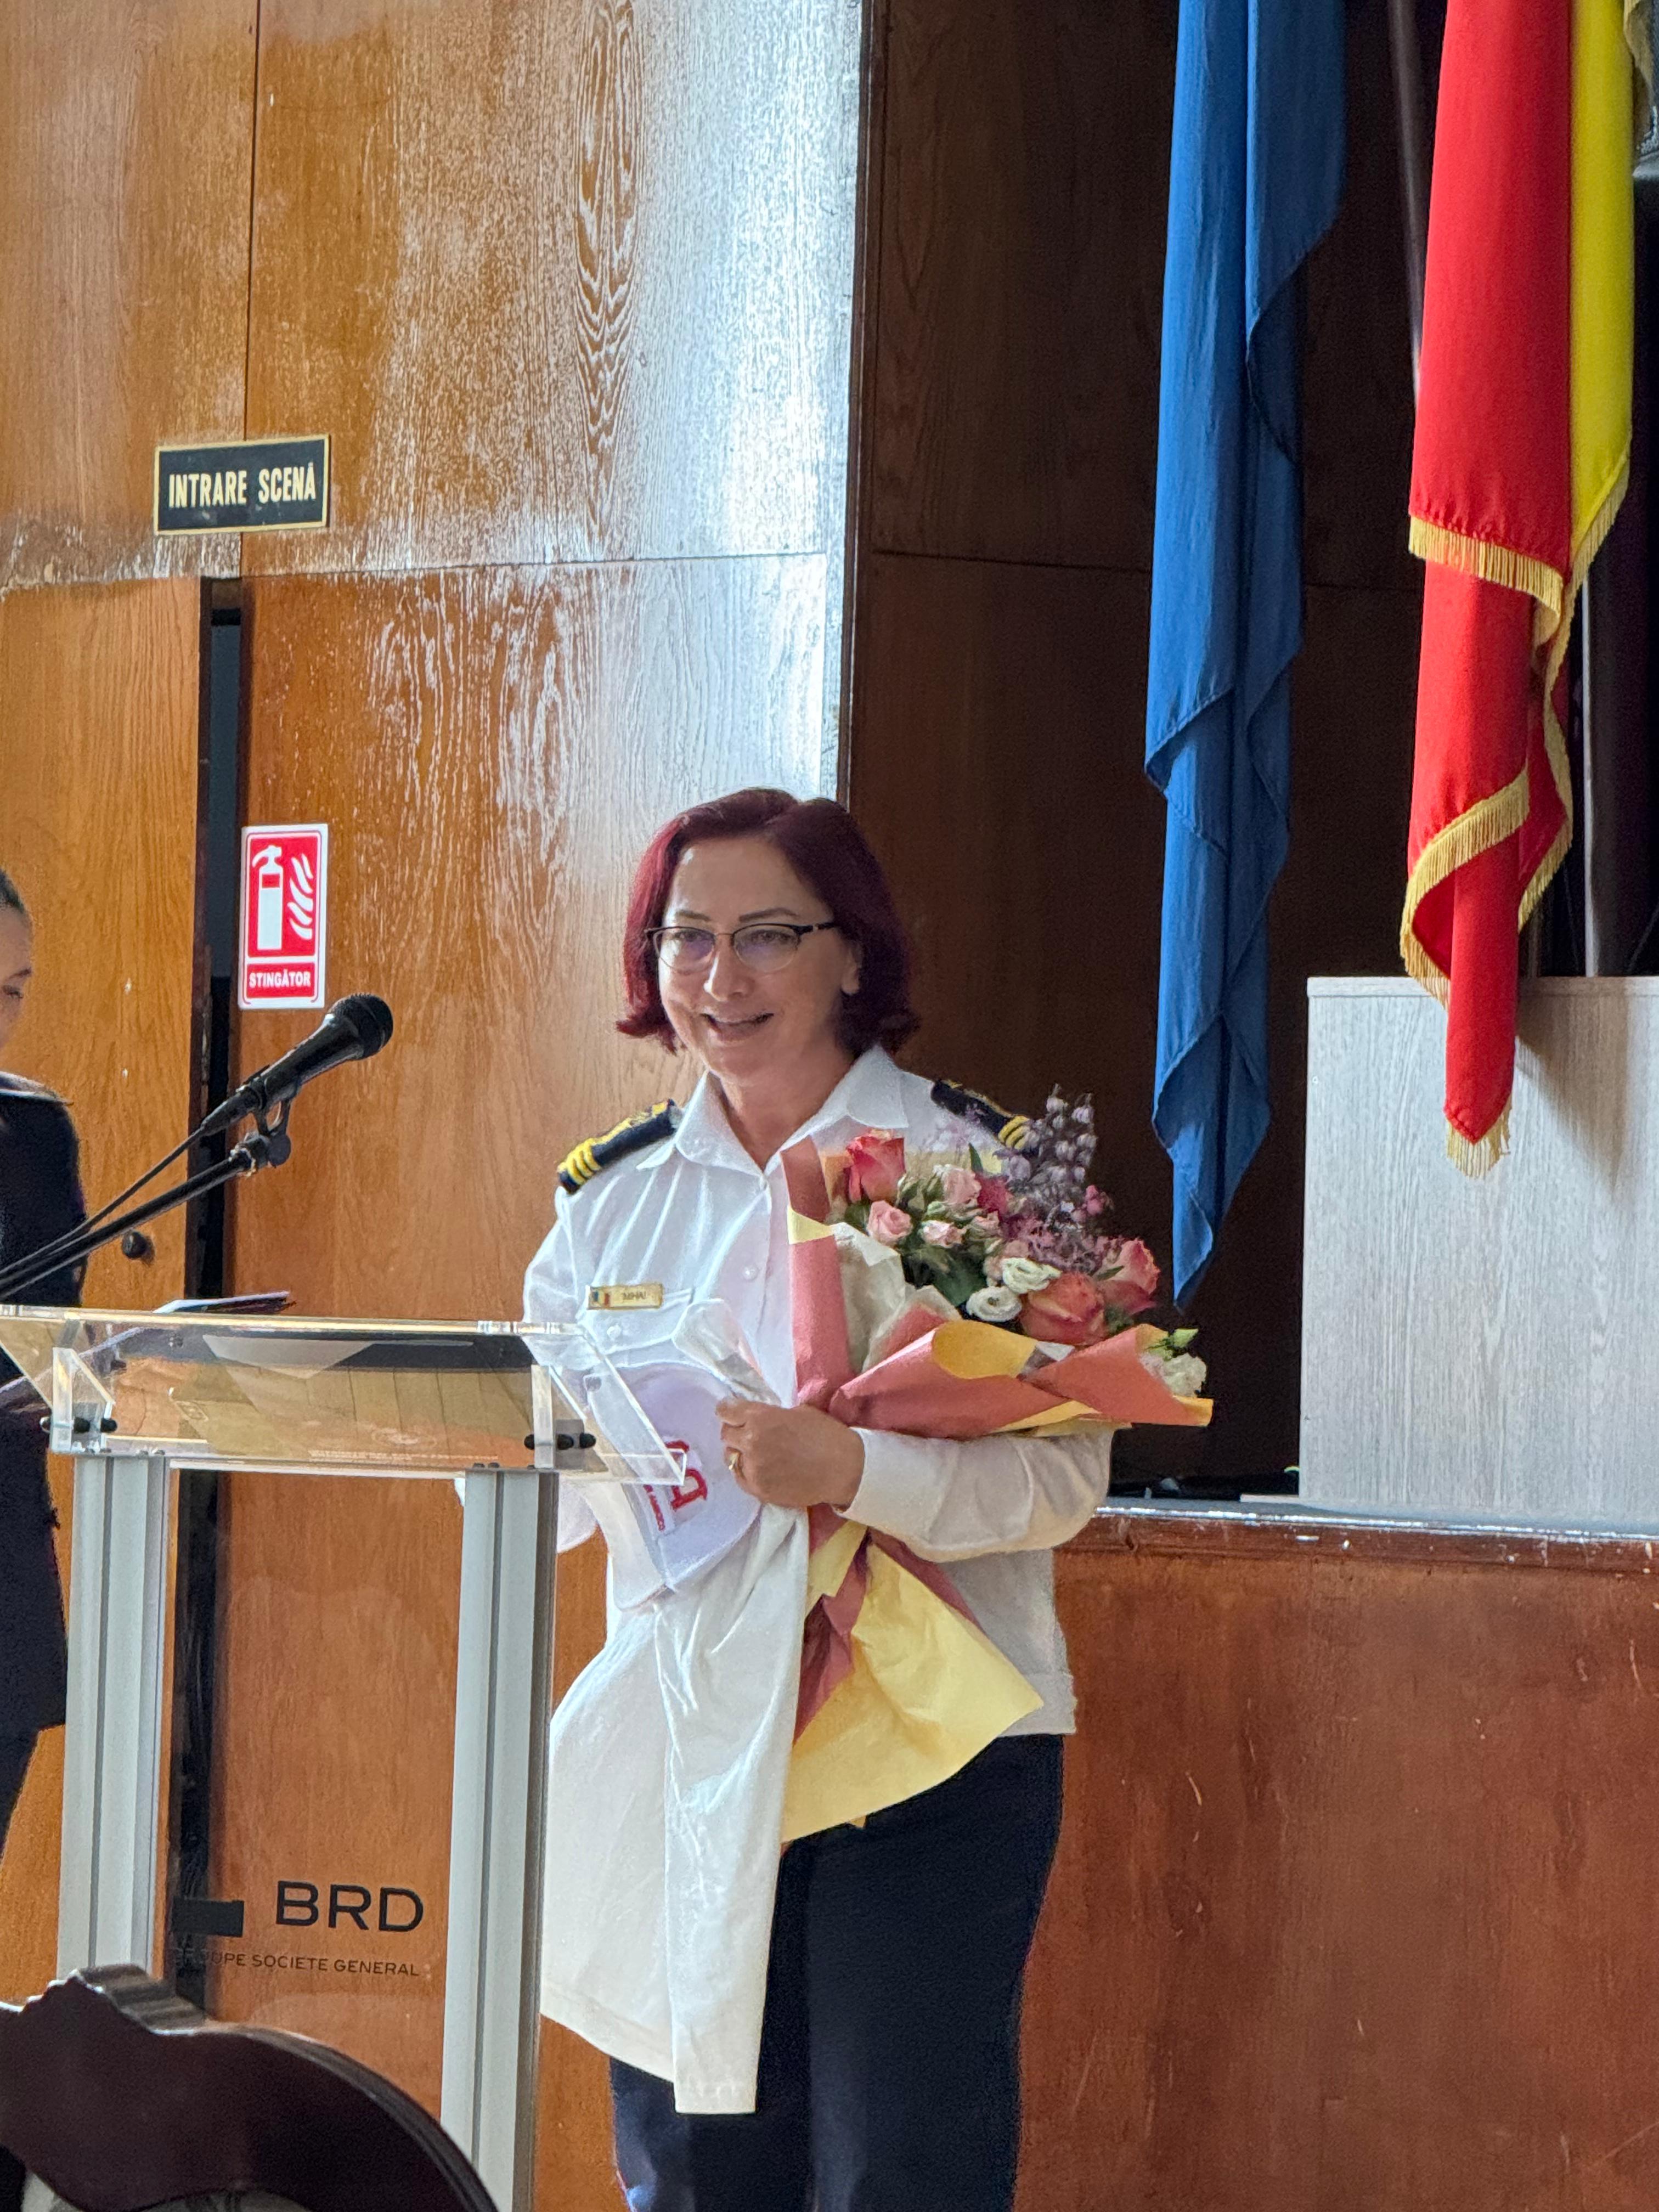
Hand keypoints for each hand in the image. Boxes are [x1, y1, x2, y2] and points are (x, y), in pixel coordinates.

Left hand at [715, 1399, 863, 1512]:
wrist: (843, 1469)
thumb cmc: (826, 1434)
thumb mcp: (797, 1412)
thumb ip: (770, 1415)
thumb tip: (755, 1418)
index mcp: (760, 1417)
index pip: (725, 1411)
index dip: (728, 1411)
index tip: (733, 1413)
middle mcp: (751, 1441)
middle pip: (726, 1434)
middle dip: (736, 1431)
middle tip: (750, 1434)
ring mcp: (753, 1468)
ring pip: (731, 1457)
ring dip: (741, 1453)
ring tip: (759, 1454)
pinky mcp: (758, 1489)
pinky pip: (740, 1477)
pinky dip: (746, 1471)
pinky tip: (762, 1468)